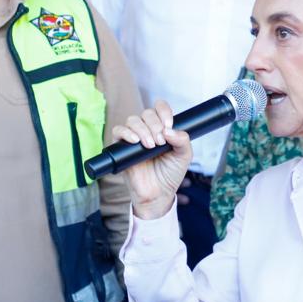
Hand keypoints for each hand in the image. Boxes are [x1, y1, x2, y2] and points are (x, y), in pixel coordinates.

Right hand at [111, 101, 192, 220]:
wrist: (158, 194)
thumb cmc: (170, 174)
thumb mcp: (184, 156)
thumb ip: (183, 141)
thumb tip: (170, 130)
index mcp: (162, 128)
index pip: (160, 108)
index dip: (164, 112)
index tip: (169, 125)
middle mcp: (147, 130)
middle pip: (146, 113)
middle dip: (155, 125)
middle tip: (160, 142)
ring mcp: (134, 138)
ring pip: (133, 120)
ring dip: (143, 130)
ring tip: (150, 145)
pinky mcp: (121, 148)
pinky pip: (118, 131)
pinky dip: (126, 133)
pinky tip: (136, 141)